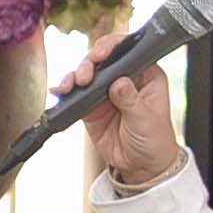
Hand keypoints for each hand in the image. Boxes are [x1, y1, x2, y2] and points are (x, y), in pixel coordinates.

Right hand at [51, 41, 183, 190]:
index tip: (99, 55)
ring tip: (69, 86)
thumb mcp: (146, 119)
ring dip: (74, 76)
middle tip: (84, 77)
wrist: (140, 165)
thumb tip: (118, 82)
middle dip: (88, 64)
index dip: (111, 47)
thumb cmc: (154, 139)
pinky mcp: (91, 106)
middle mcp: (124, 78)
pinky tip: (59, 92)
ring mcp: (106, 91)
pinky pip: (75, 93)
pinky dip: (66, 91)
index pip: (128, 51)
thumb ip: (131, 100)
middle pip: (102, 59)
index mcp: (146, 74)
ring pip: (86, 74)